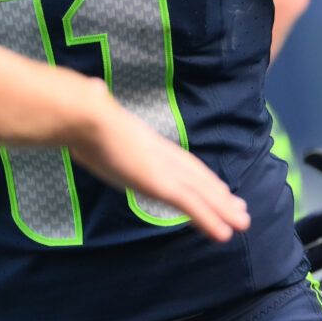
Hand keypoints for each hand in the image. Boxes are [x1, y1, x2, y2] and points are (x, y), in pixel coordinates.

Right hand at [70, 96, 247, 241]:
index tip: (212, 184)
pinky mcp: (157, 181)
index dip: (195, 173)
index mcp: (142, 138)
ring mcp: (158, 167)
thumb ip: (96, 101)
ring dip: (222, 208)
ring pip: (199, 191)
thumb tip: (94, 88)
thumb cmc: (78, 107)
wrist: (81, 113)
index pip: (176, 158)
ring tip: (243, 222)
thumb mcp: (90, 107)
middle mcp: (156, 152)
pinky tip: (224, 233)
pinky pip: (189, 204)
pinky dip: (208, 218)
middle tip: (239, 207)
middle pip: (194, 175)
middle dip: (216, 192)